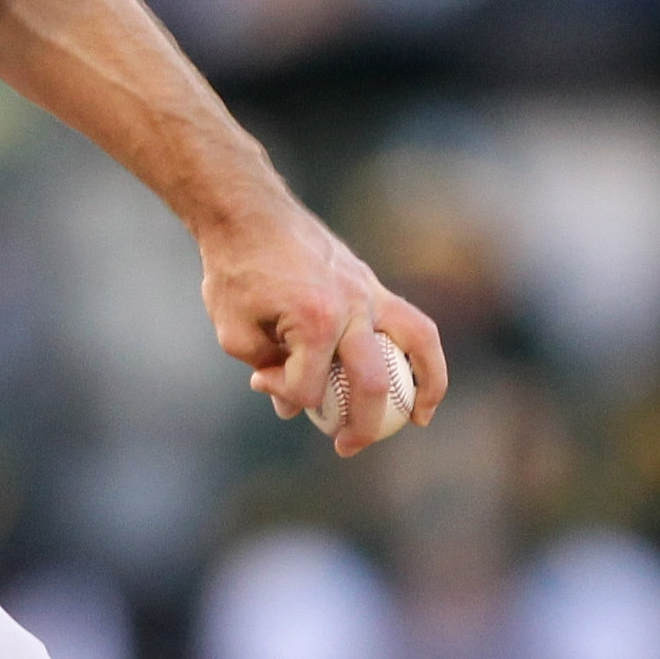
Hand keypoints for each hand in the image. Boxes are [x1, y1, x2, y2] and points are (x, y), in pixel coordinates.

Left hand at [200, 201, 450, 457]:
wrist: (248, 212)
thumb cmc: (236, 268)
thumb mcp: (234, 330)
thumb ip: (267, 370)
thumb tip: (291, 405)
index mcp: (314, 321)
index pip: (308, 386)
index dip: (284, 394)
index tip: (263, 381)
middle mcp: (351, 307)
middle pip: (371, 384)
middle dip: (362, 426)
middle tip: (345, 447)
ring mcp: (368, 293)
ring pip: (417, 344)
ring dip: (425, 387)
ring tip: (419, 418)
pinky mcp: (372, 284)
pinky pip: (412, 322)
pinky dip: (421, 353)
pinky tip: (419, 379)